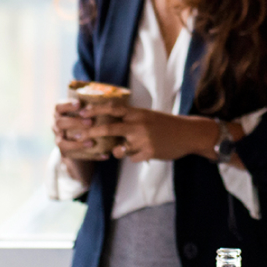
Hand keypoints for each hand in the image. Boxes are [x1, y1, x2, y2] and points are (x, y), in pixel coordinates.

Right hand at [53, 99, 103, 160]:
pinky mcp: (65, 153)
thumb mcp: (84, 112)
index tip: (79, 103)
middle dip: (75, 122)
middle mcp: (57, 126)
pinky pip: (75, 156)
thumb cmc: (85, 119)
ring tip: (91, 143)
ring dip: (77, 144)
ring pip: (62, 143)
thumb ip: (90, 106)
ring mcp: (59, 140)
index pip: (58, 107)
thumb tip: (108, 97)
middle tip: (90, 122)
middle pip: (60, 123)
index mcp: (60, 114)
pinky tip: (104, 155)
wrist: (77, 141)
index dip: (67, 105)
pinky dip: (91, 156)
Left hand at [84, 103, 201, 162]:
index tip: (81, 113)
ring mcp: (143, 139)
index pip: (112, 108)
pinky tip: (145, 152)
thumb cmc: (165, 125)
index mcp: (137, 113)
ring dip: (118, 150)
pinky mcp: (149, 152)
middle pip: (109, 128)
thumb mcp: (147, 116)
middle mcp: (138, 124)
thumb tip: (108, 123)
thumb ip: (129, 119)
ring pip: (119, 148)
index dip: (95, 110)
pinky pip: (132, 158)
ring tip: (126, 148)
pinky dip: (134, 157)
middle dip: (91, 133)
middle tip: (77, 137)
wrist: (189, 133)